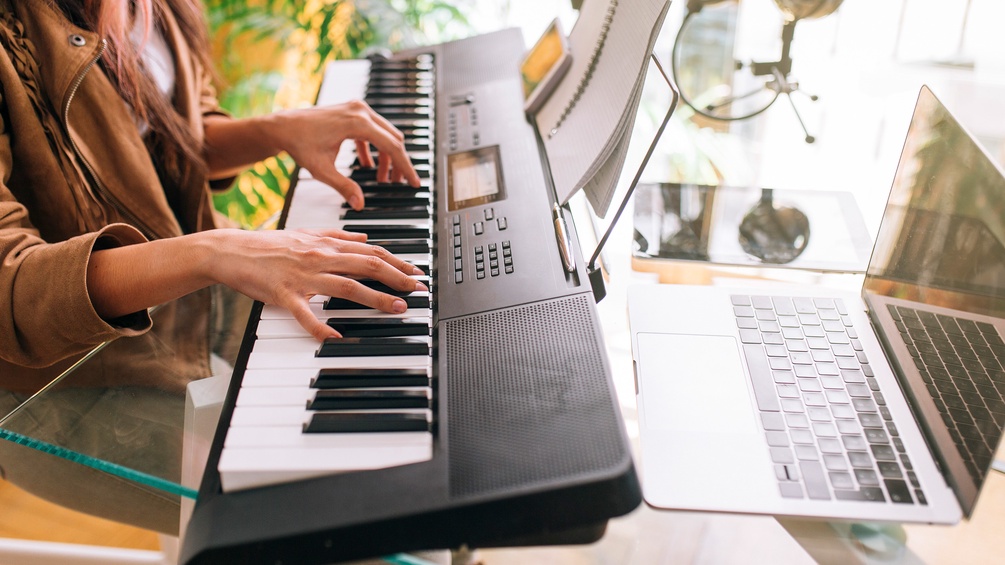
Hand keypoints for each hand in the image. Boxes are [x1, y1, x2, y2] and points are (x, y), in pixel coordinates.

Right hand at [206, 228, 425, 340]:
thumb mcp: (307, 233)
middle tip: (419, 290)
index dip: (397, 262)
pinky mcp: (284, 294)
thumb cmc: (269, 245)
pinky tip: (336, 337)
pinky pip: (304, 313)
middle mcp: (320, 257)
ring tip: (397, 308)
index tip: (417, 273)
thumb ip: (338, 235)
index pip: (371, 251)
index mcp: (327, 244)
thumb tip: (365, 236)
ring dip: (375, 298)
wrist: (232, 250)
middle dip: (397, 278)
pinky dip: (320, 326)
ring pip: (347, 286)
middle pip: (367, 265)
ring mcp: (303, 276)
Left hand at [275, 101, 420, 209]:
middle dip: (398, 163)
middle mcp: (361, 111)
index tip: (414, 182)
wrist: (283, 126)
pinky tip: (367, 166)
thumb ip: (344, 187)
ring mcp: (357, 109)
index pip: (392, 146)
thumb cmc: (299, 144)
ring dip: (386, 157)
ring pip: (385, 135)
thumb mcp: (322, 170)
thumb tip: (360, 205)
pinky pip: (373, 131)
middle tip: (401, 184)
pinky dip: (374, 149)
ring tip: (382, 180)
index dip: (405, 166)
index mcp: (357, 122)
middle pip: (393, 139)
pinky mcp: (353, 112)